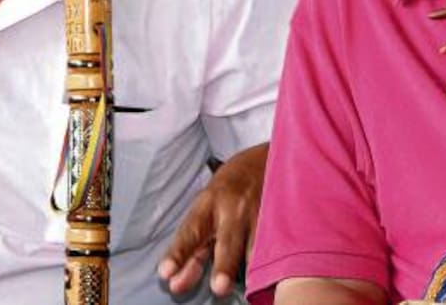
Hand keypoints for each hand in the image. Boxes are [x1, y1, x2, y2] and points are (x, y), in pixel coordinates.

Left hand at [158, 143, 267, 297]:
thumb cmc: (227, 191)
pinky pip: (276, 241)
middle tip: (219, 288)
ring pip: (257, 244)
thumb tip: (174, 283)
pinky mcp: (279, 217)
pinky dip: (273, 260)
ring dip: (253, 268)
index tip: (166, 273)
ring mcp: (259, 213)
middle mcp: (233, 208)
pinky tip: (274, 276)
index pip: (190, 232)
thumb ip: (192, 248)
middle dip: (223, 265)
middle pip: (227, 240)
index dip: (179, 253)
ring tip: (251, 287)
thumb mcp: (206, 212)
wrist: (263, 158)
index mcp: (208, 204)